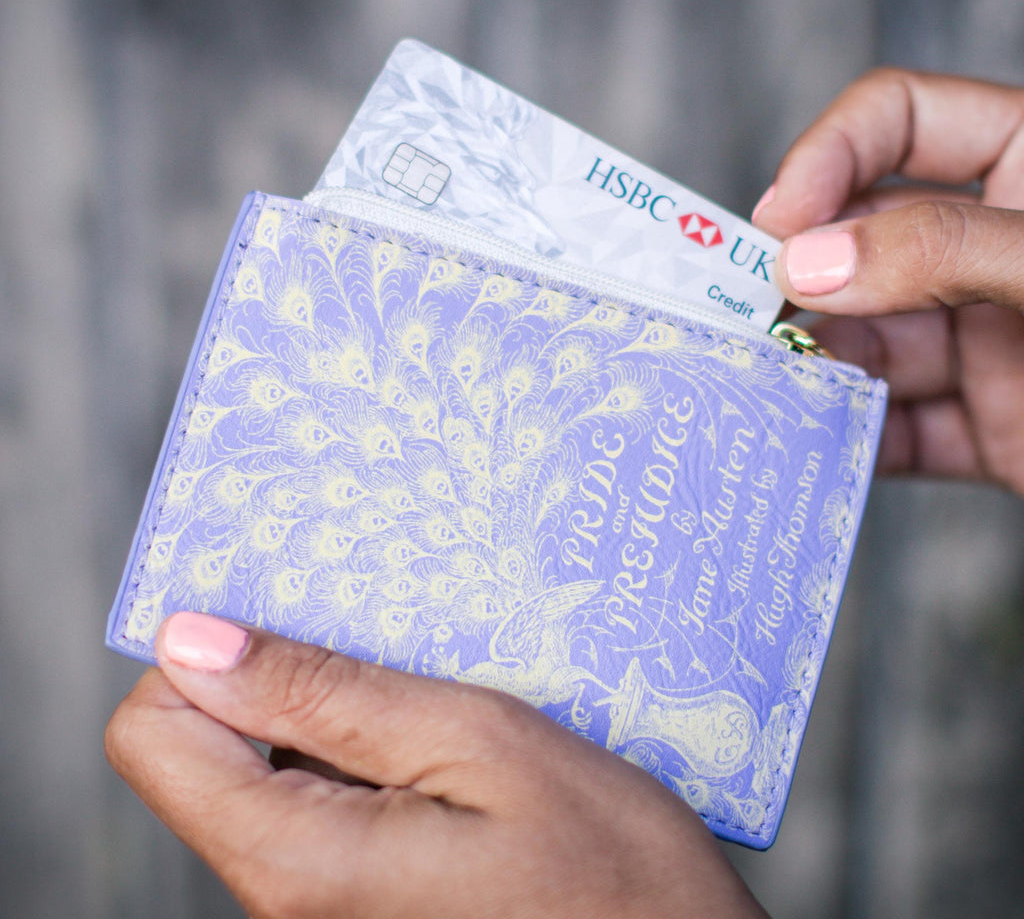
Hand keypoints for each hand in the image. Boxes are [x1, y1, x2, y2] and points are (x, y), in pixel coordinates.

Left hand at [106, 613, 765, 917]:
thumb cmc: (606, 865)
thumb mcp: (475, 743)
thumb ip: (327, 697)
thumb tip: (192, 642)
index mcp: (293, 858)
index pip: (153, 733)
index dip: (207, 661)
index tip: (294, 624)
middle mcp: (281, 892)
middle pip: (205, 746)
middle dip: (276, 676)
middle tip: (380, 644)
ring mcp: (319, 898)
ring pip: (264, 765)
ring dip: (330, 707)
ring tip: (423, 688)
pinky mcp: (356, 891)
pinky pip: (314, 795)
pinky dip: (359, 743)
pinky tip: (435, 732)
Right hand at [753, 68, 1023, 494]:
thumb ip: (947, 249)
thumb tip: (809, 262)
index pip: (895, 122)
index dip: (824, 160)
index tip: (773, 229)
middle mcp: (993, 251)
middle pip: (859, 243)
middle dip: (795, 281)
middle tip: (738, 325)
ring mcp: (987, 343)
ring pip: (867, 343)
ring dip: (811, 370)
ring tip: (757, 395)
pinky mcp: (988, 430)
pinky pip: (896, 430)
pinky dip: (849, 443)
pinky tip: (811, 452)